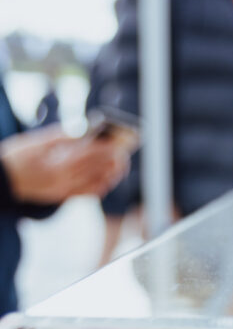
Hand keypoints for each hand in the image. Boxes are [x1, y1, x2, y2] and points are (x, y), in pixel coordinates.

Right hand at [0, 126, 128, 204]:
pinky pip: (86, 194)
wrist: (1, 180)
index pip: (89, 154)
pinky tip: (107, 180)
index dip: (107, 148)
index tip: (119, 142)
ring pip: (95, 184)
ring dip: (110, 174)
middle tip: (125, 152)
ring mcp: (63, 191)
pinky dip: (99, 187)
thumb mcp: (37, 141)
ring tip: (120, 165)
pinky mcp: (61, 197)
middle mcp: (63, 180)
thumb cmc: (16, 156)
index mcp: (57, 163)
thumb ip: (63, 136)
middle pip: (96, 169)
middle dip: (113, 161)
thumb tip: (84, 131)